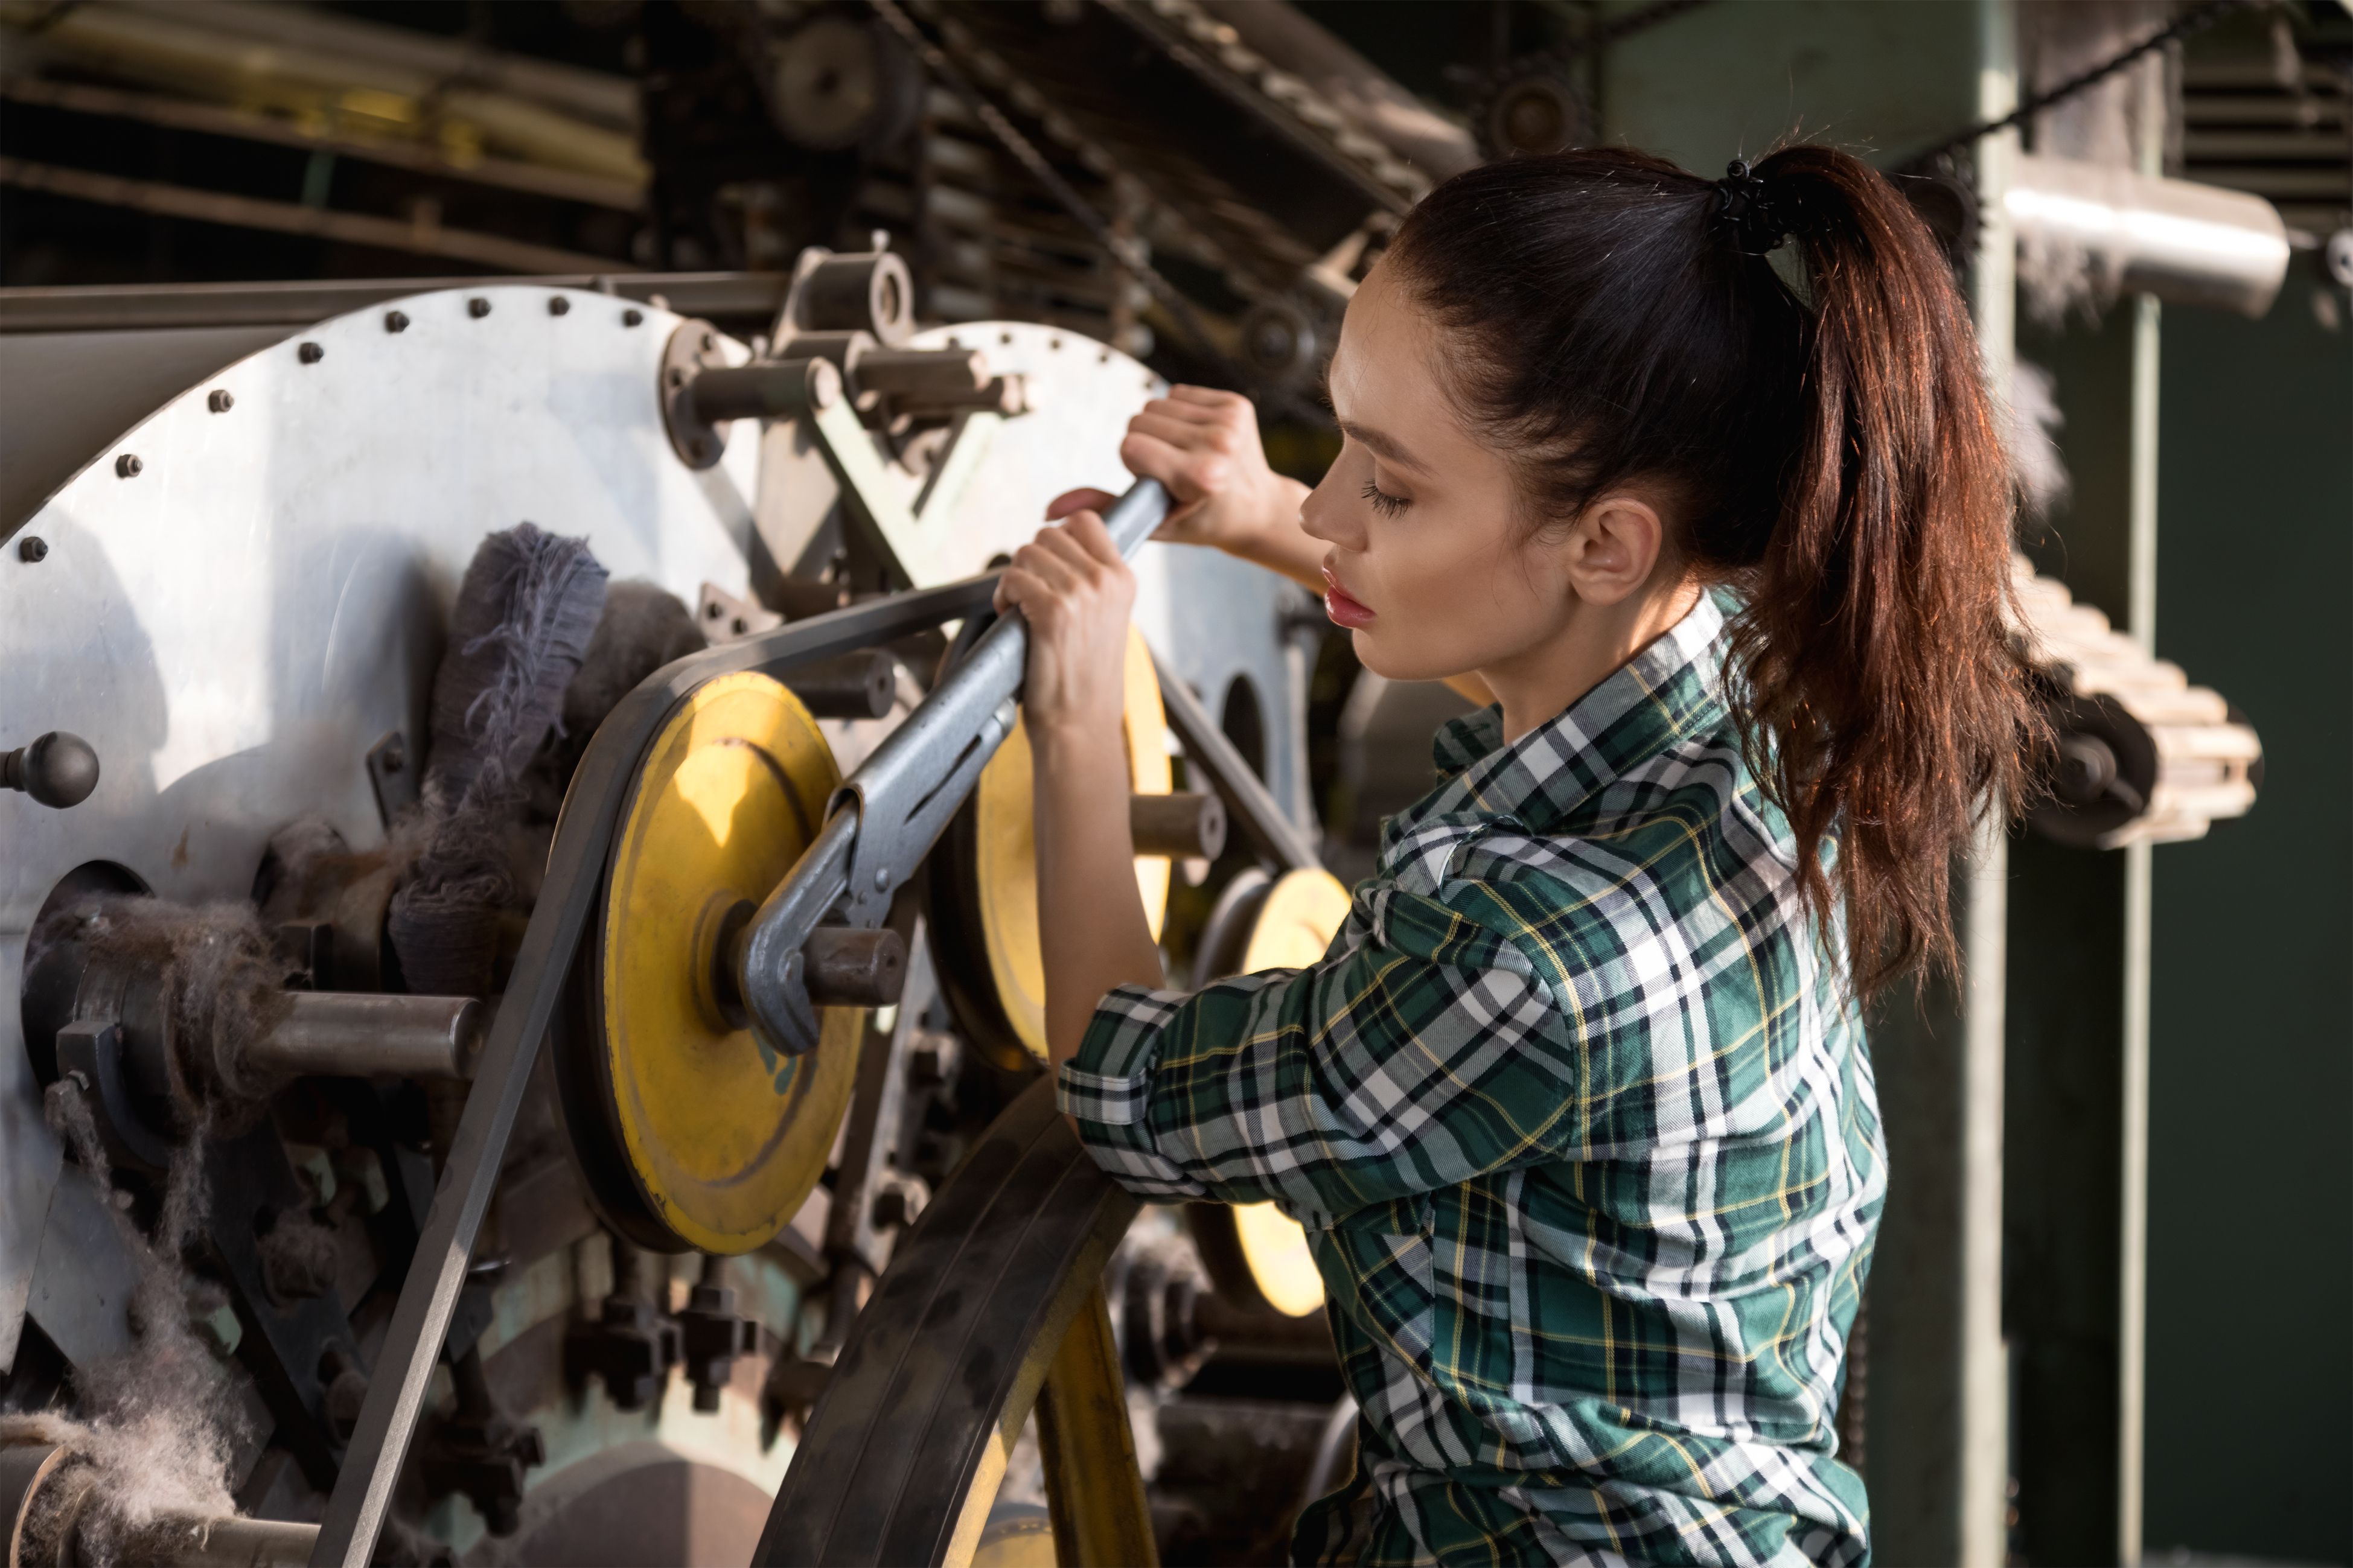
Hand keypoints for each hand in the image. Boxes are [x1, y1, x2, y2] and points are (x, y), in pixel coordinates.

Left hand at [993, 509, 1136, 741]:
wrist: (1081, 724)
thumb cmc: (1086, 679)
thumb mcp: (1107, 619)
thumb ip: (1092, 581)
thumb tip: (1055, 547)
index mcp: (1123, 578)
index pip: (1086, 521)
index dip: (1057, 534)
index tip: (1045, 562)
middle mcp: (1105, 580)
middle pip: (1049, 534)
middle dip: (1031, 561)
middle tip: (1030, 595)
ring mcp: (1080, 594)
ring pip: (1026, 553)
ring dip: (1014, 578)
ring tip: (1020, 609)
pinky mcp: (1052, 612)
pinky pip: (1013, 579)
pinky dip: (1003, 596)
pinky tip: (1011, 618)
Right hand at [1047, 386, 1304, 554]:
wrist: (1255, 507)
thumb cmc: (1200, 519)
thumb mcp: (1151, 521)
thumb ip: (1101, 508)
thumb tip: (1049, 509)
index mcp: (1200, 477)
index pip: (1130, 446)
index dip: (1134, 464)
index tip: (1157, 482)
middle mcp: (1220, 445)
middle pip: (1140, 420)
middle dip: (1144, 444)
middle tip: (1170, 470)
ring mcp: (1231, 421)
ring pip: (1157, 404)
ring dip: (1160, 429)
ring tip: (1182, 455)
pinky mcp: (1236, 404)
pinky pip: (1179, 393)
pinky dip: (1178, 415)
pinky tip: (1194, 439)